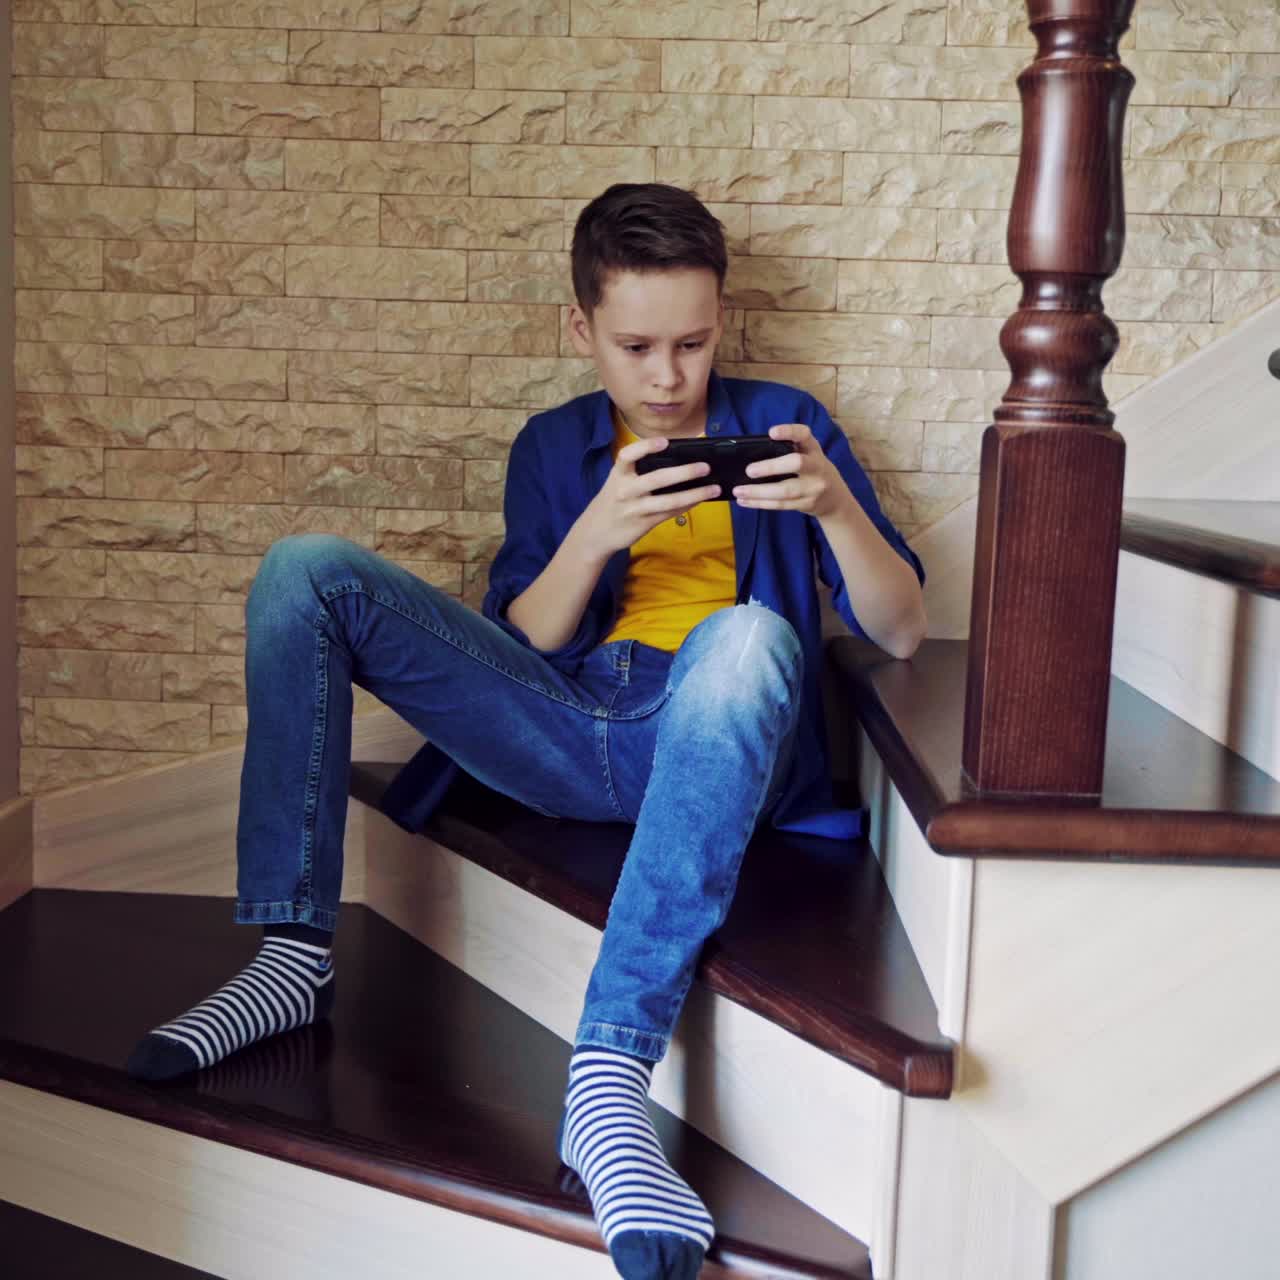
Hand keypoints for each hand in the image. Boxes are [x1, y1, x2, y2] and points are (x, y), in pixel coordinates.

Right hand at [577, 436, 720, 556]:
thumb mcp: (617, 482)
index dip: (646, 447)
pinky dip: (687, 506)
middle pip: (657, 478)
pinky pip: (669, 513)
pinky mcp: (643, 523)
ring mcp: (635, 508)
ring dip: (695, 494)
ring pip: (669, 500)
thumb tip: (675, 461)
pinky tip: (700, 500)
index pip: (628, 456)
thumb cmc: (613, 501)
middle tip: (705, 467)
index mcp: (618, 474)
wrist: (595, 532)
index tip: (664, 442)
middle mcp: (625, 490)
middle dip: (684, 472)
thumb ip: (637, 473)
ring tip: (713, 488)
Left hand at [732, 423, 847, 519]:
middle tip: (749, 470)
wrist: (835, 499)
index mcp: (814, 449)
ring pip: (785, 490)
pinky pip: (781, 505)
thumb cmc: (813, 471)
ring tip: (738, 490)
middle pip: (796, 463)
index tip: (772, 432)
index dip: (789, 431)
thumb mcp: (809, 455)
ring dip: (759, 492)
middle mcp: (817, 466)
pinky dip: (760, 503)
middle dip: (771, 467)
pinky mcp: (806, 504)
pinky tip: (745, 501)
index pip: (804, 435)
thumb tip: (751, 454)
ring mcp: (813, 487)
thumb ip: (790, 451)